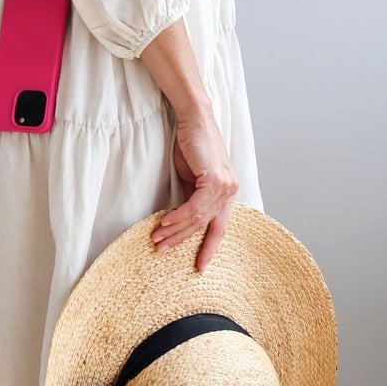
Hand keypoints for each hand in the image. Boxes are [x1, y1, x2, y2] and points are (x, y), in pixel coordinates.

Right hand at [151, 109, 238, 271]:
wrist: (193, 118)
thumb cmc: (191, 144)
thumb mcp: (192, 176)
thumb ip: (191, 197)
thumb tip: (181, 220)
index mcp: (227, 192)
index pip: (220, 226)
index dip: (210, 248)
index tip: (200, 267)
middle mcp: (230, 191)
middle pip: (205, 225)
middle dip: (181, 240)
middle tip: (161, 250)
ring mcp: (225, 186)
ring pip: (198, 219)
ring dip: (174, 230)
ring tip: (156, 238)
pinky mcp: (215, 180)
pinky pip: (194, 208)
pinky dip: (178, 218)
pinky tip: (164, 223)